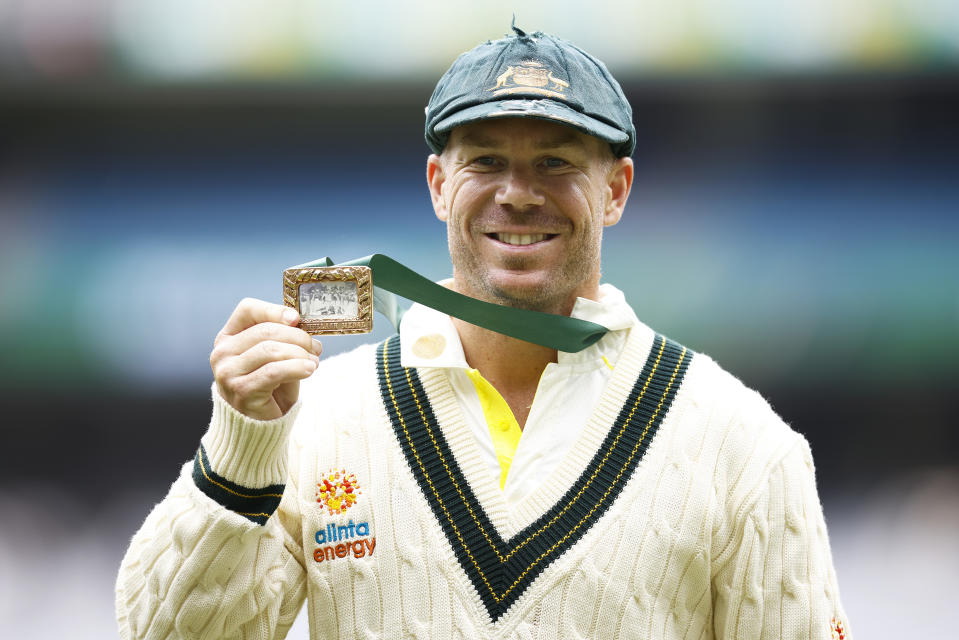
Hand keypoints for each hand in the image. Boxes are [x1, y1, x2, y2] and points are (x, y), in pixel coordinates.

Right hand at [210, 298, 321, 419]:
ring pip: (270, 350)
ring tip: (313, 361)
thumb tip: (300, 322)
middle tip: (315, 347)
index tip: (297, 319)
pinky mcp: (241, 390)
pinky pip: (273, 371)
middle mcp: (222, 352)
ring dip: (299, 353)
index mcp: (228, 337)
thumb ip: (283, 338)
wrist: (261, 425)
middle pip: (265, 330)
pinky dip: (296, 367)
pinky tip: (309, 369)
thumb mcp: (276, 356)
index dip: (274, 310)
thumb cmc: (270, 386)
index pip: (247, 309)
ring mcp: (228, 372)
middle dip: (297, 336)